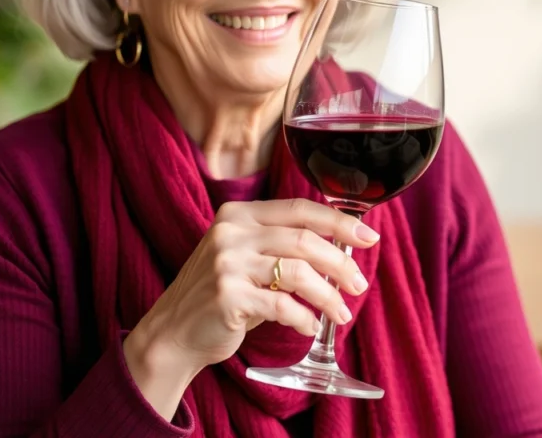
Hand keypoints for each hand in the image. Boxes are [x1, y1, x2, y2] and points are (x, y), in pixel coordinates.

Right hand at [123, 198, 378, 418]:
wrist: (173, 332)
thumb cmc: (220, 295)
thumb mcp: (246, 257)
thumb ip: (281, 245)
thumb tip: (341, 247)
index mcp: (239, 214)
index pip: (300, 209)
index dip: (339, 222)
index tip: (369, 237)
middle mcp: (231, 232)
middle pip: (304, 239)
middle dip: (340, 262)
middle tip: (358, 284)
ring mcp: (227, 263)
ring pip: (298, 272)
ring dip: (328, 295)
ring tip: (343, 312)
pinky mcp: (227, 296)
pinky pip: (281, 304)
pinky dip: (304, 318)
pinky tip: (310, 327)